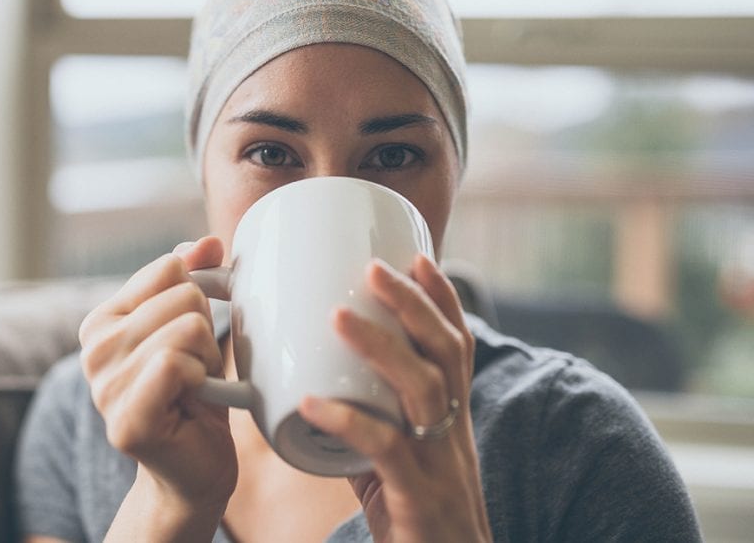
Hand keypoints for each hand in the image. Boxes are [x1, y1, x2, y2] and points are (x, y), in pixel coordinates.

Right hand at [77, 237, 236, 527]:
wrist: (196, 465)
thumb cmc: (196, 393)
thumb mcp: (195, 324)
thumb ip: (194, 277)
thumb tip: (207, 241)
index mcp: (103, 319)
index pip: (171, 268)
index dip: (197, 301)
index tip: (189, 339)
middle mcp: (93, 348)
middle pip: (184, 295)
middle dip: (207, 334)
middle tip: (195, 372)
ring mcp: (104, 386)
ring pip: (188, 328)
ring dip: (207, 360)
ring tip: (193, 389)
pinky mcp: (125, 418)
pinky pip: (177, 364)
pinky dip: (202, 382)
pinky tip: (190, 404)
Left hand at [298, 255, 491, 541]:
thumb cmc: (416, 512)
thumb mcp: (399, 457)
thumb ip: (369, 420)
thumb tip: (312, 384)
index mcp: (453, 416)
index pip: (458, 346)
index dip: (443, 300)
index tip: (419, 256)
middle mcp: (454, 431)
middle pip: (445, 352)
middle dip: (413, 304)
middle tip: (373, 266)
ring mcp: (439, 463)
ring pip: (422, 390)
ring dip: (381, 346)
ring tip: (337, 315)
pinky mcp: (418, 497)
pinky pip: (386, 451)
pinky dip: (348, 422)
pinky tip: (310, 402)